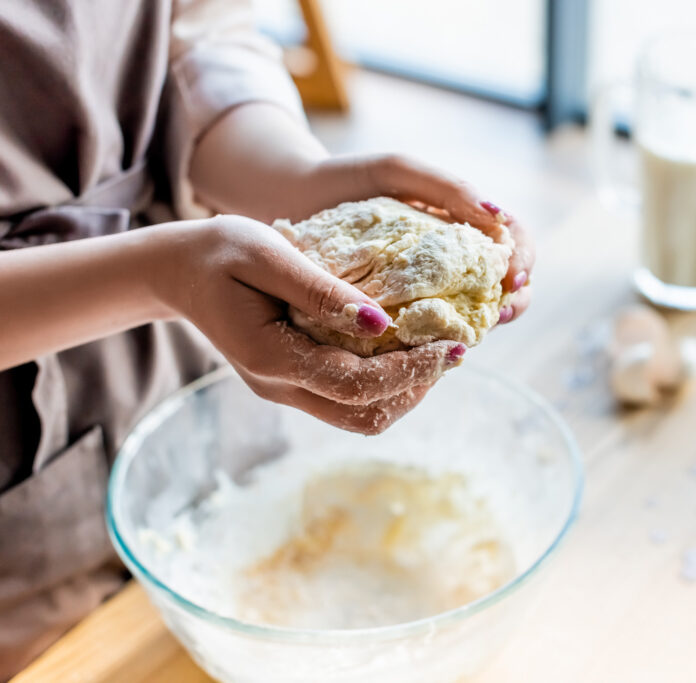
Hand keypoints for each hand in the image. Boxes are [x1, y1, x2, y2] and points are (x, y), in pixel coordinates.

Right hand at [156, 215, 465, 434]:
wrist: (176, 270)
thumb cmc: (219, 251)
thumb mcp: (267, 254)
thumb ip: (320, 291)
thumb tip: (382, 322)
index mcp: (271, 359)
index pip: (358, 385)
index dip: (413, 371)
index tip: (455, 346)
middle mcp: (280, 387)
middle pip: (366, 415)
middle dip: (417, 388)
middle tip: (454, 349)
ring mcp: (285, 390)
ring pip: (360, 415)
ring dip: (405, 390)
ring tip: (438, 349)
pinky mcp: (293, 381)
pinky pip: (349, 397)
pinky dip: (385, 381)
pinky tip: (406, 347)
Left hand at [189, 105, 533, 320]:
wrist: (283, 204)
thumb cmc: (343, 180)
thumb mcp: (396, 170)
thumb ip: (445, 187)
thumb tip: (496, 216)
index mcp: (460, 223)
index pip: (515, 242)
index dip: (523, 261)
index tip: (510, 278)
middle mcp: (451, 259)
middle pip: (507, 286)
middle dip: (512, 302)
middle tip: (495, 314)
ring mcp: (426, 288)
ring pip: (474, 315)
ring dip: (480, 327)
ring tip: (465, 334)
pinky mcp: (396, 315)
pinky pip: (429, 335)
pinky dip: (437, 342)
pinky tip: (427, 347)